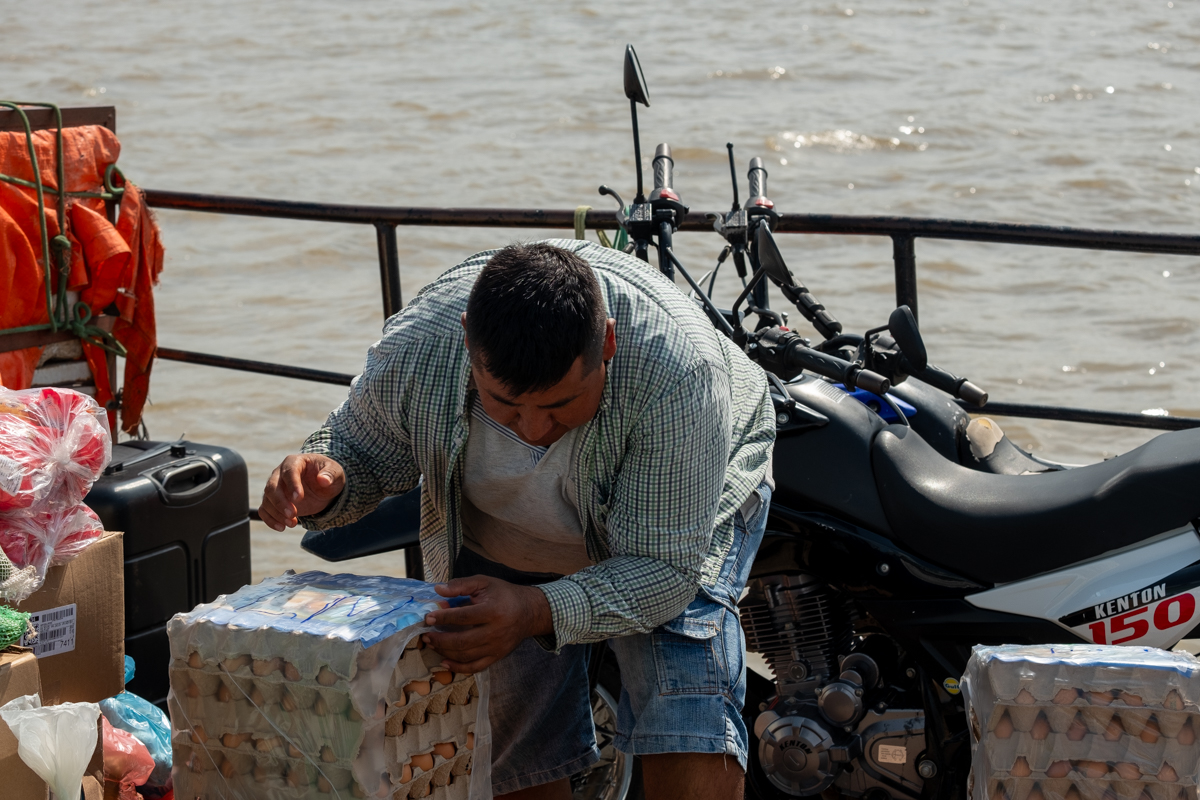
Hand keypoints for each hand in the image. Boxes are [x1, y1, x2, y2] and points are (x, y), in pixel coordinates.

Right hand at [259, 454, 345, 530]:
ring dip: (277, 514)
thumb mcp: (335, 472)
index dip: (292, 485)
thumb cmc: (328, 475)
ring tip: (293, 523)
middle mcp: (280, 473)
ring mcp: (275, 487)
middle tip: (293, 514)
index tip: (299, 498)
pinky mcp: (274, 501)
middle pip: (272, 487)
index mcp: (295, 462)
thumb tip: (323, 480)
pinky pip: (264, 510)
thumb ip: (330, 474)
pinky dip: (270, 519)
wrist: (324, 485)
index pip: (289, 472)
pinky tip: (281, 527)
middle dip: (280, 502)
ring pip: (267, 500)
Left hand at [421, 575, 554, 673]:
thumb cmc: (504, 595)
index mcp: (493, 611)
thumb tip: (438, 589)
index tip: (429, 618)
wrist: (529, 612)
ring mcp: (497, 647)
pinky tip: (444, 662)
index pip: (464, 617)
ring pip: (466, 656)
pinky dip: (458, 668)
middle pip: (463, 641)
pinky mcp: (497, 657)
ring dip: (445, 652)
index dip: (444, 618)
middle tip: (426, 635)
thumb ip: (461, 585)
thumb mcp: (484, 582)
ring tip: (432, 644)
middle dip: (440, 640)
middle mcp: (496, 632)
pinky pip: (475, 667)